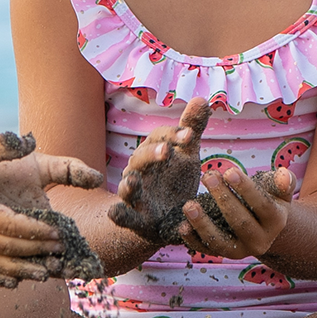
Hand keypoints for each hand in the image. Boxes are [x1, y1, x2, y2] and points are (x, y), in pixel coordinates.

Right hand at [107, 98, 210, 244]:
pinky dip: (118, 214)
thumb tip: (202, 99)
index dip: (174, 135)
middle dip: (152, 154)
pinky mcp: (134, 218)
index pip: (161, 138)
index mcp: (154, 151)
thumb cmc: (174, 179)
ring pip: (127, 186)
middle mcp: (139, 170)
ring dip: (129, 184)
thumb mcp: (186, 154)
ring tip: (132, 182)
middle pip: (141, 158)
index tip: (190, 136)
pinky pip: (122, 215)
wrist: (168, 216)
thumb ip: (192, 128)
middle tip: (166, 152)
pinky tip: (114, 213)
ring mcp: (134, 194)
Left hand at [181, 163, 293, 258]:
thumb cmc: (270, 200)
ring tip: (188, 205)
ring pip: (221, 242)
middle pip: (241, 222)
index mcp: (276, 221)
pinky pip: (206, 250)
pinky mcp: (224, 255)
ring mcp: (241, 251)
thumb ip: (283, 182)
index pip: (262, 205)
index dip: (246, 189)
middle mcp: (260, 240)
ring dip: (203, 224)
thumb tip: (284, 174)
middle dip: (223, 199)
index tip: (229, 171)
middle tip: (208, 176)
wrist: (267, 229)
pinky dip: (192, 240)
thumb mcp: (279, 192)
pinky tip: (181, 226)